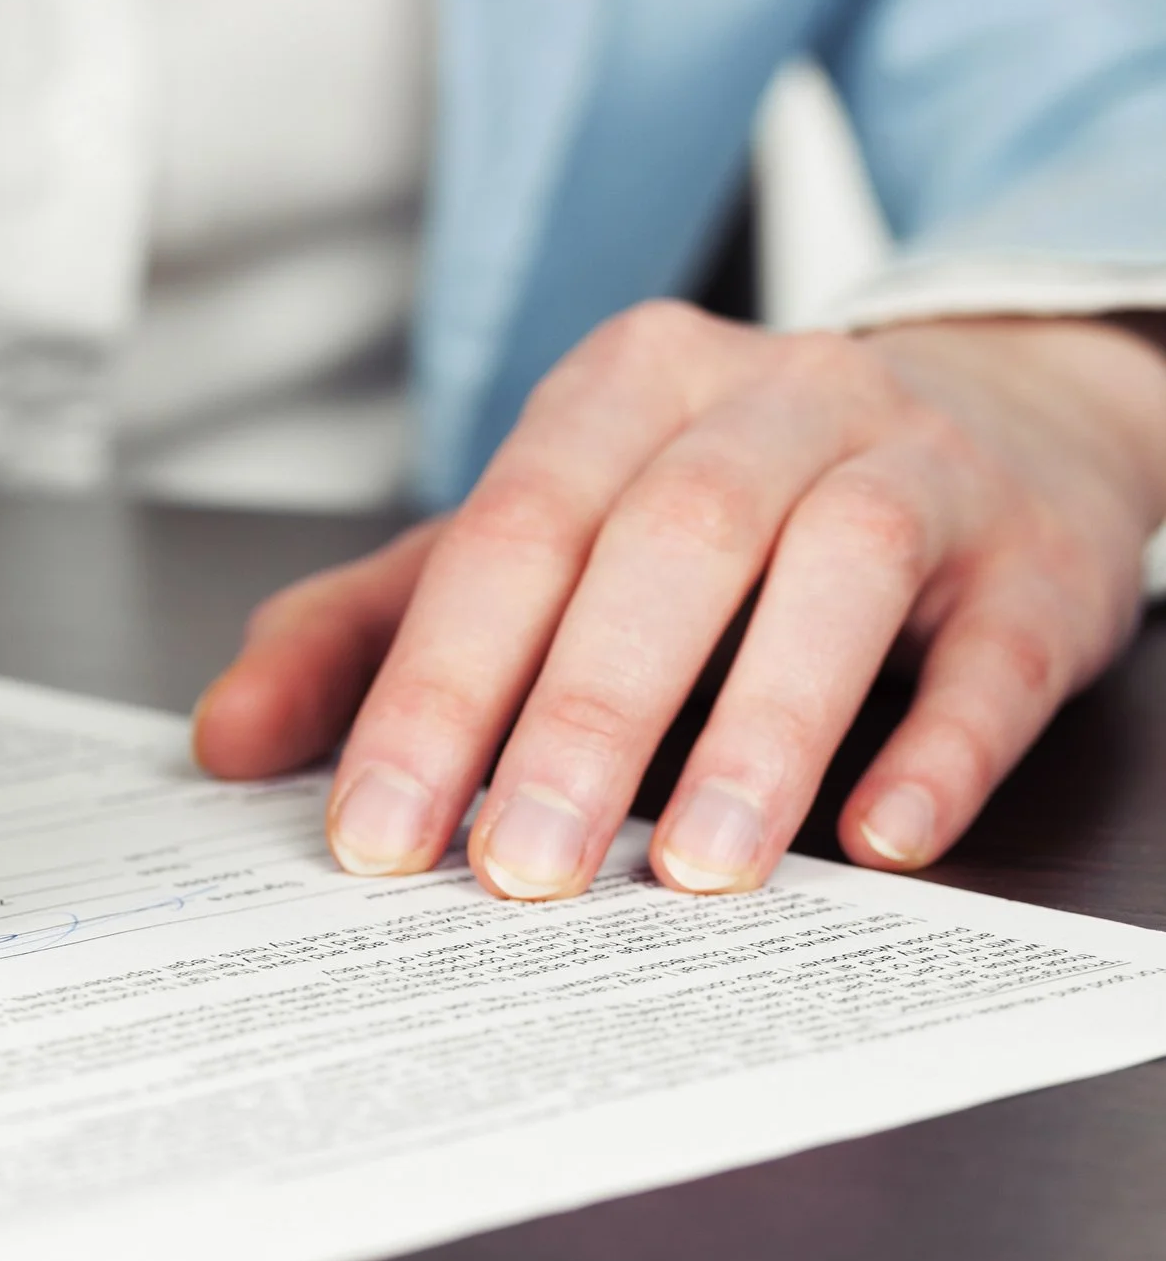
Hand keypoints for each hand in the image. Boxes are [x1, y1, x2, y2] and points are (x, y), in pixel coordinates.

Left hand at [193, 302, 1165, 899]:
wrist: (985, 411)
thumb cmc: (717, 502)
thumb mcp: (537, 532)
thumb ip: (374, 627)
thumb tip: (224, 741)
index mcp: (621, 388)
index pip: (508, 534)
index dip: (436, 687)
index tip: (377, 833)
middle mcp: (769, 398)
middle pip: (664, 542)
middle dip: (580, 717)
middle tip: (517, 870)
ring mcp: (916, 462)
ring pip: (835, 569)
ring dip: (758, 728)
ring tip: (698, 873)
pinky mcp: (1035, 553)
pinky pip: (995, 644)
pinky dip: (940, 741)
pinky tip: (884, 834)